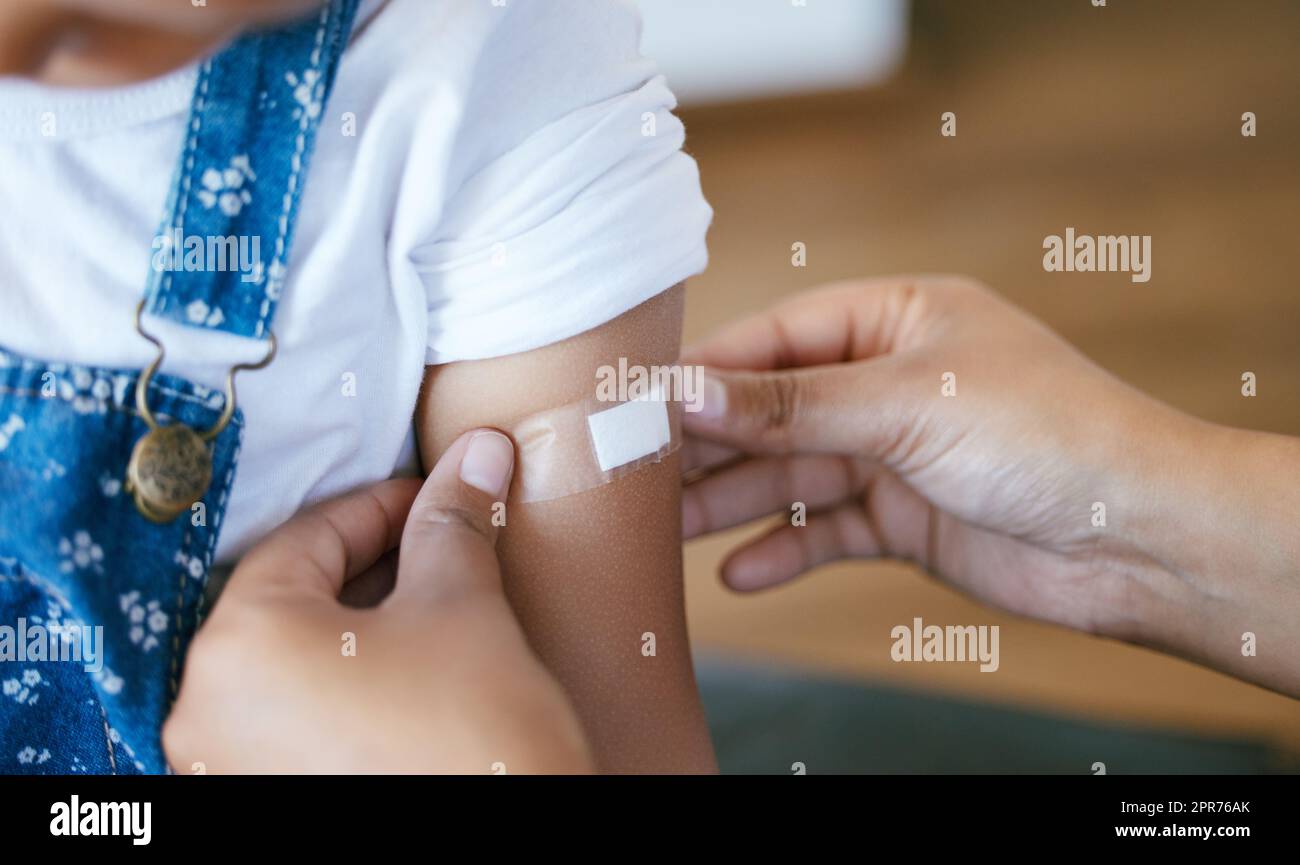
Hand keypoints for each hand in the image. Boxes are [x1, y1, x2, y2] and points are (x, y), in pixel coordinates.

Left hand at [163, 430, 592, 773]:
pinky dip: (341, 685)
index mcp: (240, 646)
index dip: (380, 506)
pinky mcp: (265, 799)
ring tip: (429, 608)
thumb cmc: (474, 733)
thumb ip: (453, 522)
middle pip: (289, 601)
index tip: (433, 495)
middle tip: (437, 546)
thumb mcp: (463, 608)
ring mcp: (229, 769)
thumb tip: (476, 453)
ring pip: (290, 663)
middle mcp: (208, 713)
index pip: (304, 540)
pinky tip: (404, 675)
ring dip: (356, 627)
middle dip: (369, 567)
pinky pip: (291, 718)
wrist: (514, 852)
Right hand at [681, 276, 1299, 693]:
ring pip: (793, 474)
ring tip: (671, 531)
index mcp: (896, 320)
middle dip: (712, 444)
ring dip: (735, 502)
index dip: (708, 374)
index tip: (641, 405)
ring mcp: (895, 453)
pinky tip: (741, 573)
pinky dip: (787, 550)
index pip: (777, 340)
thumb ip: (789, 405)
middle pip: (775, 411)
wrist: (1136, 538)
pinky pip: (826, 530)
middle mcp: (890, 382)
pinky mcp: (905, 518)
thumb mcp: (904, 405)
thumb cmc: (1046, 435)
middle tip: (640, 474)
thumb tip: (686, 390)